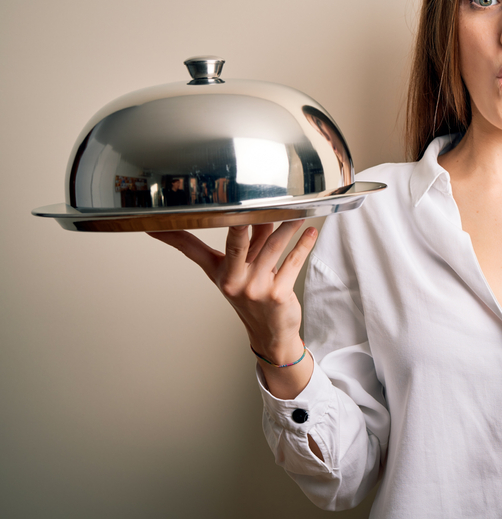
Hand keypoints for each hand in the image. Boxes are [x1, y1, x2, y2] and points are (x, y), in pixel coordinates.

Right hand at [148, 221, 317, 365]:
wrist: (270, 332)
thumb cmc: (252, 293)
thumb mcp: (237, 270)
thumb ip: (243, 239)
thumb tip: (250, 210)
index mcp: (221, 272)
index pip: (194, 249)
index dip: (174, 237)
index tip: (156, 223)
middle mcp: (235, 280)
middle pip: (236, 244)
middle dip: (242, 224)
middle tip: (248, 204)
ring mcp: (256, 288)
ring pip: (273, 247)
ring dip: (287, 227)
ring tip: (298, 211)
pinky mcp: (279, 293)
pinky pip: (292, 262)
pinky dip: (303, 245)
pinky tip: (310, 232)